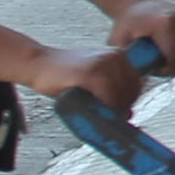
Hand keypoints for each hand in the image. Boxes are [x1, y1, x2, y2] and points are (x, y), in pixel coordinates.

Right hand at [28, 44, 143, 116]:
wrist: (38, 64)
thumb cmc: (64, 76)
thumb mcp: (94, 80)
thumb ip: (112, 91)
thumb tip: (129, 114)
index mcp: (118, 56)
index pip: (136, 86)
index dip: (127, 103)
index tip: (116, 113)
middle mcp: (115, 57)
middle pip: (131, 93)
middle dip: (121, 110)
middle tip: (106, 118)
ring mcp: (103, 63)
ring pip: (121, 97)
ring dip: (112, 112)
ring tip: (96, 115)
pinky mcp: (91, 73)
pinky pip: (108, 98)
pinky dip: (103, 109)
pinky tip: (91, 111)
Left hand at [110, 0, 174, 73]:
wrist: (134, 2)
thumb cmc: (125, 24)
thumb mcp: (119, 43)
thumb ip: (128, 61)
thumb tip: (135, 79)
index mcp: (165, 24)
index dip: (165, 70)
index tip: (153, 68)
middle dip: (173, 64)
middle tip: (156, 63)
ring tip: (163, 55)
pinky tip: (171, 47)